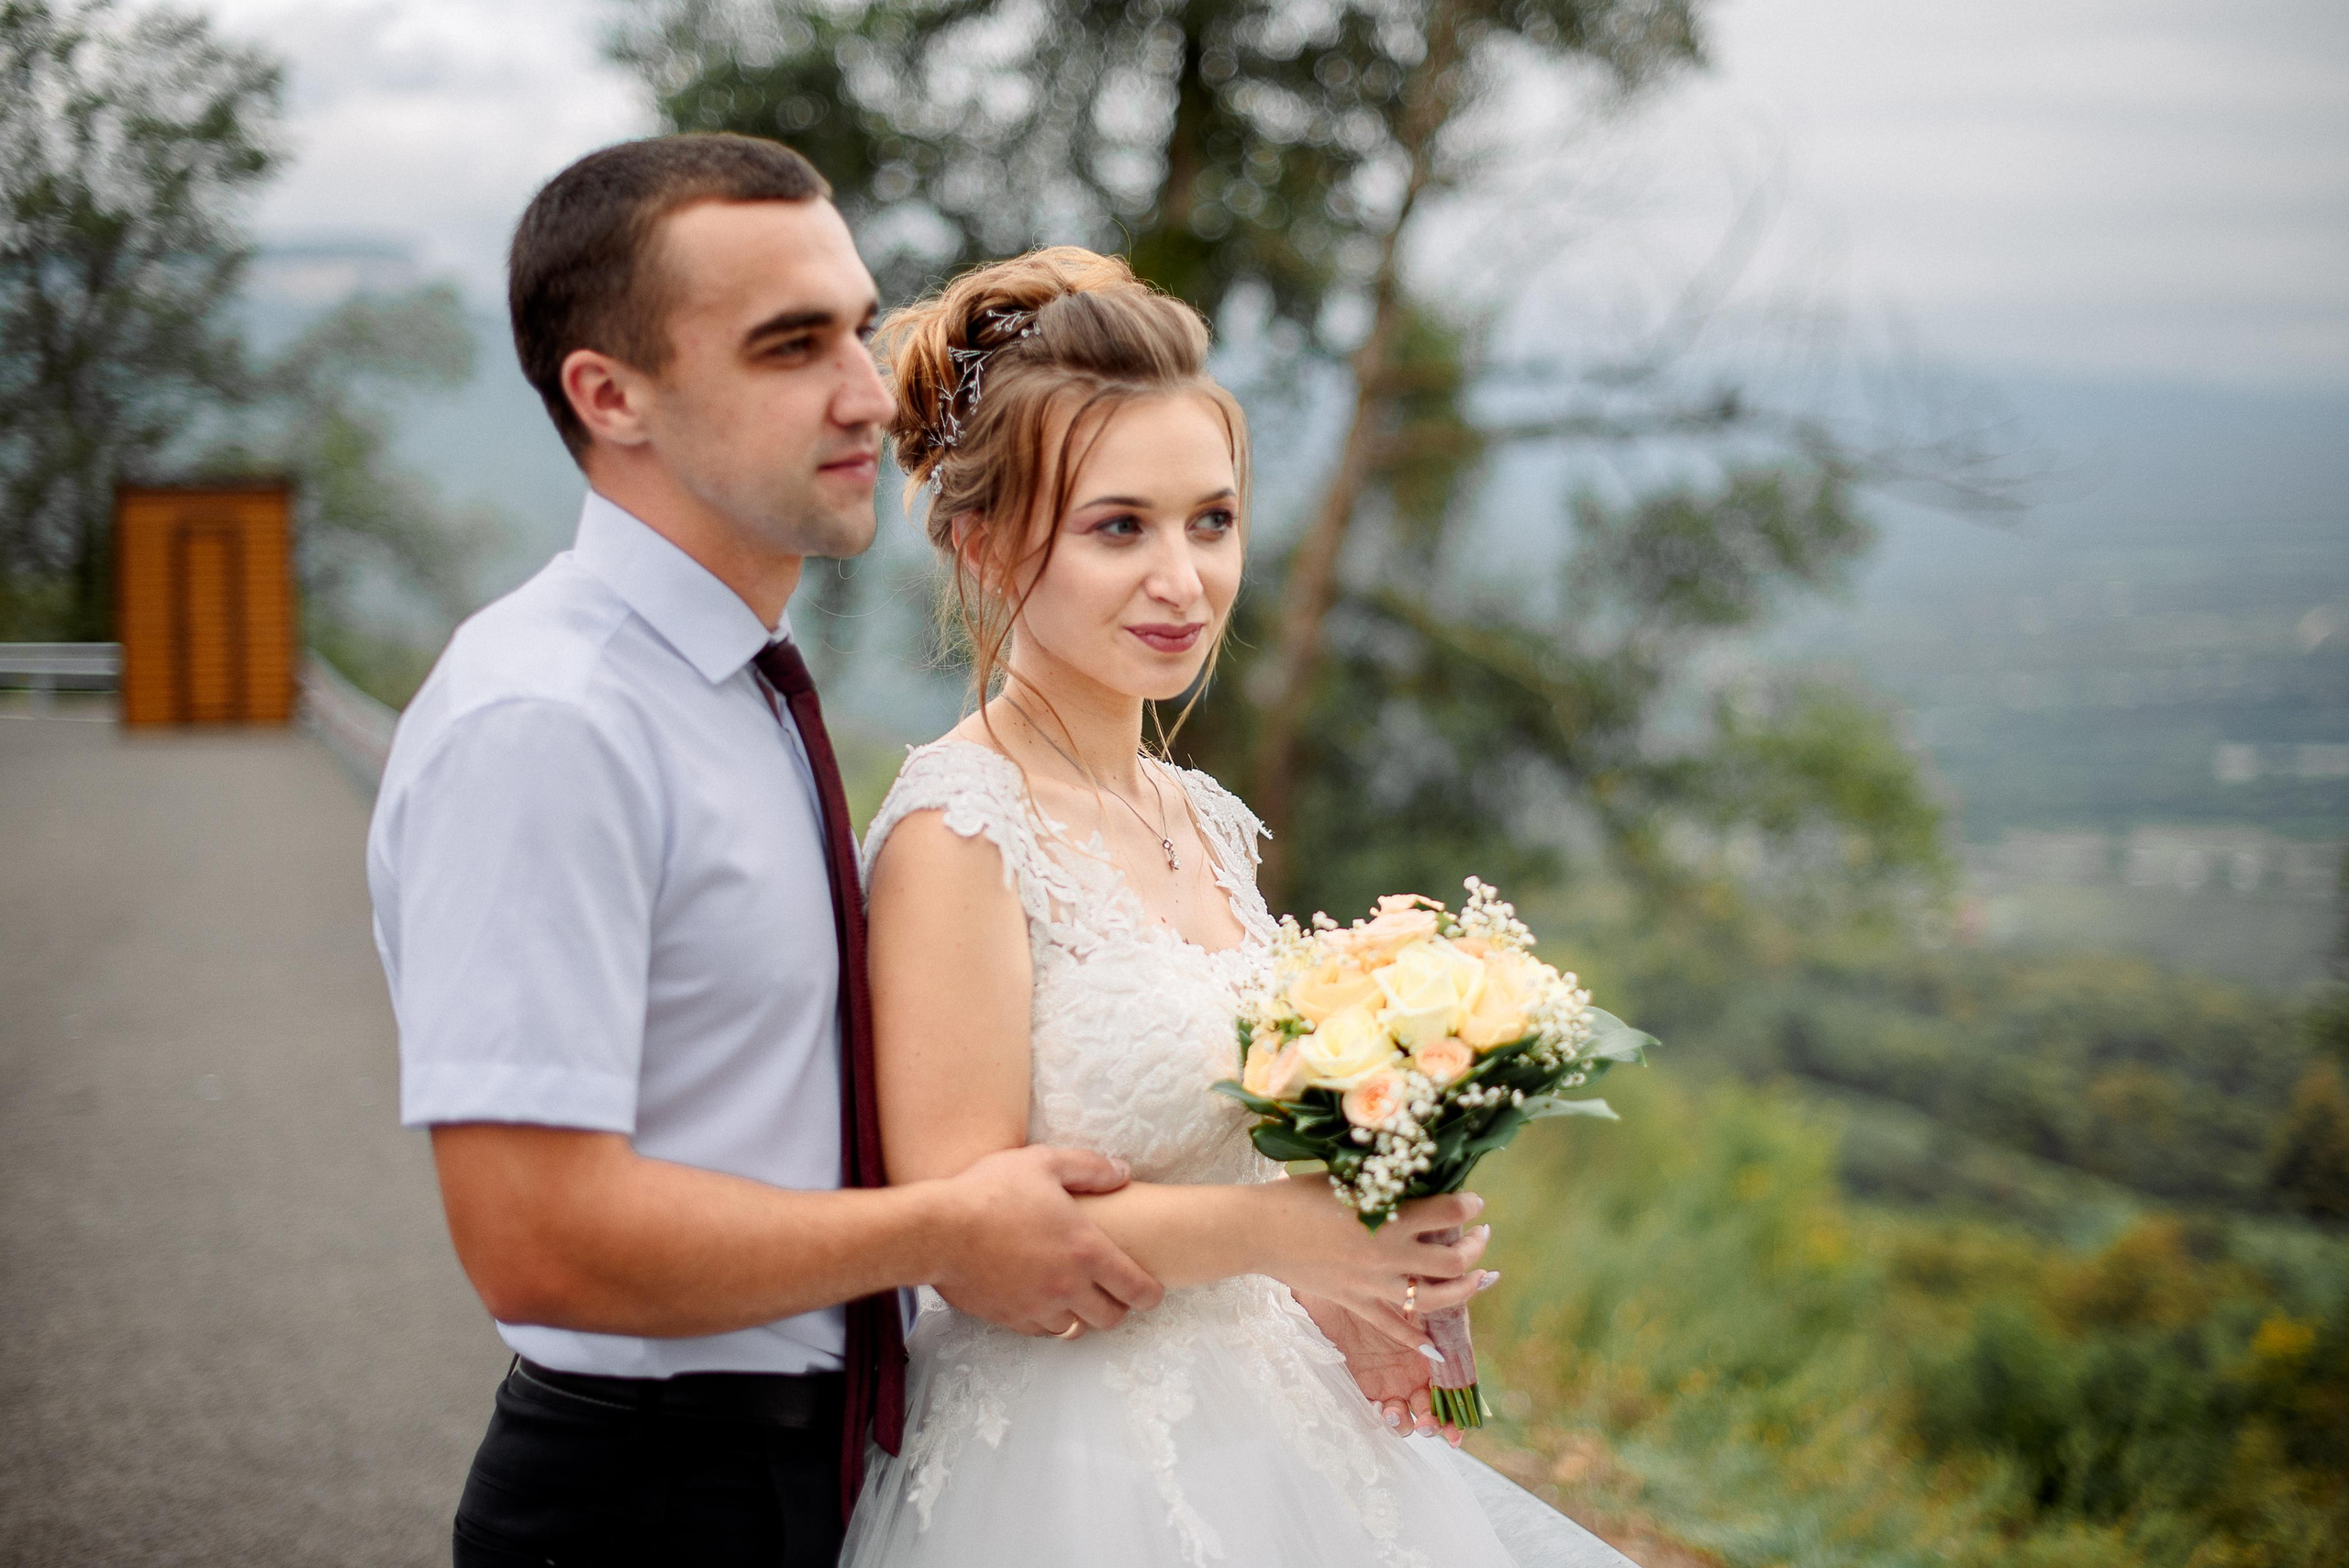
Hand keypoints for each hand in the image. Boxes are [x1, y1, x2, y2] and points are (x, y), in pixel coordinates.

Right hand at [927, 1145, 1165, 1334]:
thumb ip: (1090, 1168)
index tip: (1151, 1289)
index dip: (1151, 1293)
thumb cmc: (991, 1191)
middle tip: (1111, 1288)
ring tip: (1075, 1293)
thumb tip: (1123, 1172)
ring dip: (1082, 1314)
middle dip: (1118, 1306)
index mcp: (1086, 1251)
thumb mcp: (1044, 1163)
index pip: (1137, 1289)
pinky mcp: (1010, 1319)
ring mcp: (1038, 1307)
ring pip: (1076, 1329)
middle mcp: (1068, 1287)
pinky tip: (1042, 1299)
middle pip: (1111, 1318)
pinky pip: (1042, 1331)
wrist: (937, 1230)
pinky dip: (1049, 1319)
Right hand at [1250, 1181, 1488, 1355]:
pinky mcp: (1356, 1302)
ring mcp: (1374, 1285)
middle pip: (1452, 1262)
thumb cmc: (1298, 1195)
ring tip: (1479, 1279)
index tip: (1475, 1202)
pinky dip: (1414, 1339)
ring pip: (1434, 1299)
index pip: (1449, 1212)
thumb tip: (1417, 1181)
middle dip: (1475, 1248)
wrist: (1259, 1231)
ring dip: (1464, 1290)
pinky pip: (1392, 1326)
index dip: (1470, 1206)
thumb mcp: (1347, 1177)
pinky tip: (1434, 1348)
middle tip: (1481, 1237)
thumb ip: (1384, 1185)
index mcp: (1390, 1218)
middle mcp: (1389, 1255)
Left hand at [1295, 1290, 1472, 1446]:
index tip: (1461, 1428)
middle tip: (1432, 1425)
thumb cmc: (1382, 1281)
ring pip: (1406, 1417)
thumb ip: (1447, 1295)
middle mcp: (1413, 1373)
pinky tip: (1381, 1407)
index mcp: (1433, 1353)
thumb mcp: (1416, 1291)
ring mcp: (1388, 1380)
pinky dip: (1381, 1415)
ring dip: (1407, 1423)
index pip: (1453, 1389)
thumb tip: (1488, 1276)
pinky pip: (1375, 1410)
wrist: (1338, 1278)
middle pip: (1432, 1410)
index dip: (1459, 1411)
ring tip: (1397, 1413)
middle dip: (1436, 1425)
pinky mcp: (1362, 1383)